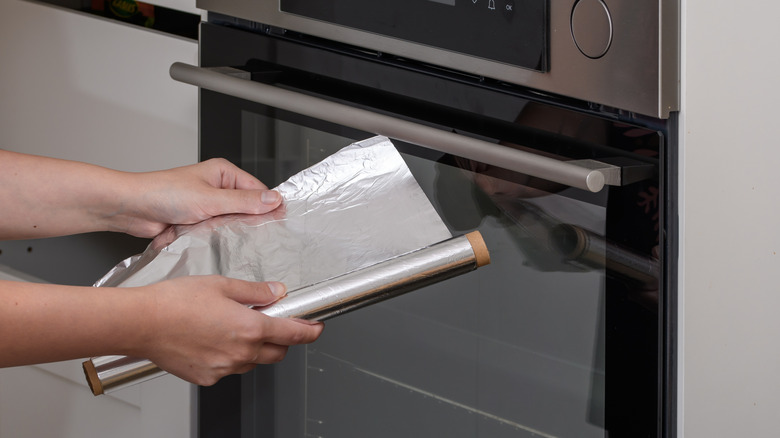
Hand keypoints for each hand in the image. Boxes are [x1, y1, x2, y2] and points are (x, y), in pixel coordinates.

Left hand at [114, 158, 282, 237]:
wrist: (131, 209)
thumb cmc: (162, 193)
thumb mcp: (209, 198)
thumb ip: (243, 201)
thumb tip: (273, 200)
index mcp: (223, 173)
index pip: (257, 190)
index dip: (268, 206)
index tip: (280, 222)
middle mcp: (217, 188)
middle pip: (246, 207)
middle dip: (250, 221)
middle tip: (260, 236)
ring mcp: (208, 206)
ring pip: (232, 222)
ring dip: (231, 232)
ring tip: (235, 240)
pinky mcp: (198, 223)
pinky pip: (217, 233)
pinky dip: (218, 240)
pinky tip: (220, 246)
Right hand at [136, 275, 323, 385]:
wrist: (141, 322)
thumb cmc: (175, 301)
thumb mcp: (222, 285)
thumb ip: (255, 291)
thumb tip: (276, 292)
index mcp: (250, 328)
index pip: (293, 334)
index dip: (309, 331)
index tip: (316, 327)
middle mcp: (241, 353)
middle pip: (278, 353)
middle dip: (281, 339)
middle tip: (272, 323)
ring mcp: (224, 369)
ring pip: (253, 363)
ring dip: (254, 349)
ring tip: (233, 328)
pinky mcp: (207, 378)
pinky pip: (228, 370)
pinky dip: (229, 358)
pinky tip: (213, 340)